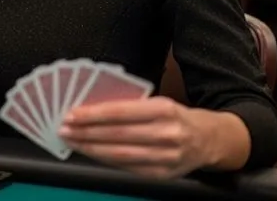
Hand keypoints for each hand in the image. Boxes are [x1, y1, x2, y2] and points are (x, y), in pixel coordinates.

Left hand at [58, 97, 210, 178]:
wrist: (211, 140)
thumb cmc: (176, 116)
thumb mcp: (158, 102)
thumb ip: (130, 105)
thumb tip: (92, 108)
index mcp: (164, 109)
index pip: (121, 112)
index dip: (93, 115)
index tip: (72, 114)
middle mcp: (167, 134)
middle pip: (118, 135)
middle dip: (86, 132)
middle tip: (64, 129)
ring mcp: (167, 158)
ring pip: (121, 155)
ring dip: (92, 149)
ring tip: (73, 141)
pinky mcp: (164, 175)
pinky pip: (129, 168)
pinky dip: (107, 161)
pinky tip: (92, 153)